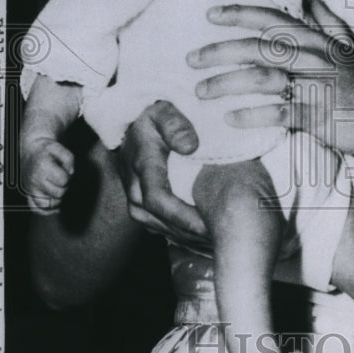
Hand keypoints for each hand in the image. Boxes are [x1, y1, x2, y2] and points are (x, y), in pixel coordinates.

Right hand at [20, 136, 74, 214]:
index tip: (64, 170)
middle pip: (58, 193)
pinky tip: (55, 206)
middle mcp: (35, 180)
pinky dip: (46, 210)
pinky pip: (36, 209)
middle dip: (64, 187)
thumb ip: (69, 159)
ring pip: (48, 205)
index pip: (63, 181)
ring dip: (57, 198)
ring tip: (56, 188)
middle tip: (60, 178)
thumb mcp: (60, 148)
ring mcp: (30, 189)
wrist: (30, 150)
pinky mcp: (28, 195)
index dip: (67, 176)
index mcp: (43, 167)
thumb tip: (70, 173)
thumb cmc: (47, 151)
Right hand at [114, 100, 208, 245]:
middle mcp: (134, 187)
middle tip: (222, 239)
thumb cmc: (154, 116)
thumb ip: (175, 124)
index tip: (209, 225)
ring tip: (217, 241)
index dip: (183, 216)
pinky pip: (159, 227)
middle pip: (160, 220)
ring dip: (187, 237)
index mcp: (142, 164)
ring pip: (159, 227)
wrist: (131, 125)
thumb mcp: (164, 111)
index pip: (158, 199)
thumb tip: (189, 146)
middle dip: (190, 233)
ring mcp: (134, 199)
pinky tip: (204, 238)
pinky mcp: (140, 206)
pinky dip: (181, 234)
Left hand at [189, 0, 353, 160]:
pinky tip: (231, 118)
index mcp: (318, 41)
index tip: (209, 15)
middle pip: (258, 47)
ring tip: (201, 91)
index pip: (273, 19)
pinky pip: (278, 112)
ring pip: (262, 77)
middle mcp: (316, 58)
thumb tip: (314, 0)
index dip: (239, 14)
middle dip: (219, 51)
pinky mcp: (319, 115)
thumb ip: (331, 24)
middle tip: (190, 59)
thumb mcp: (352, 51)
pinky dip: (252, 114)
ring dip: (227, 83)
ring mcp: (318, 85)